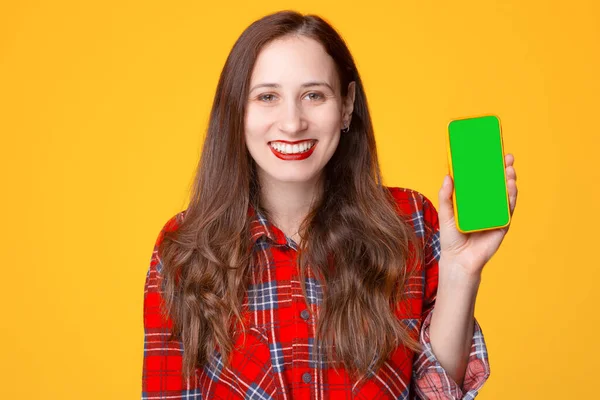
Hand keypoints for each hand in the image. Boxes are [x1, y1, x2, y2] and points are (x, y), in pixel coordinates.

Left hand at [437, 153, 517, 275]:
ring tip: (509, 169)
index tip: (492, 152)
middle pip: (497, 184)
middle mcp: (486, 205)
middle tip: (506, 157)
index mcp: (473, 201)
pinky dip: (511, 197)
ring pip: (506, 194)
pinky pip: (508, 208)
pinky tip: (511, 187)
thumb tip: (447, 176)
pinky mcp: (502, 224)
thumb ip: (446, 196)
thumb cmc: (451, 237)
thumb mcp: (446, 213)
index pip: (483, 180)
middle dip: (504, 170)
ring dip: (509, 180)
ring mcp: (495, 214)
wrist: (459, 259)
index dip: (488, 167)